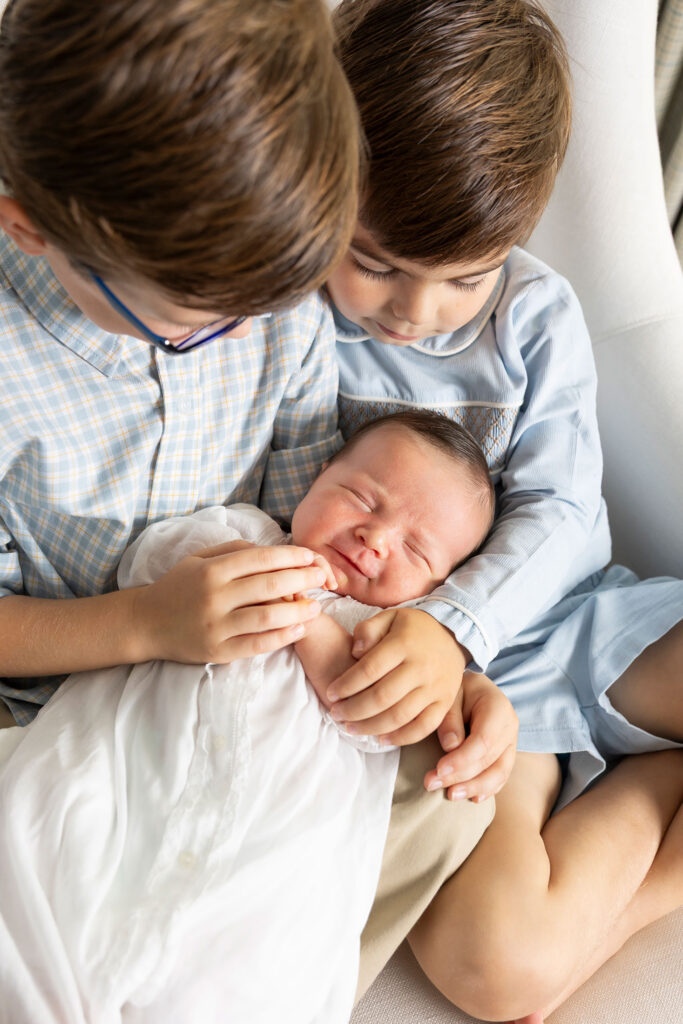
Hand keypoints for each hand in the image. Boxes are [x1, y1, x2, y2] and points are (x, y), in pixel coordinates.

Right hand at [133, 539, 333, 663]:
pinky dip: (281, 638)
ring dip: (298, 612)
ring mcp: (216, 627)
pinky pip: (256, 645)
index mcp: (212, 570)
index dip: (291, 557)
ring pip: (267, 618)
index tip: (311, 557)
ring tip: (317, 607)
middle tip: (323, 578)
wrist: (145, 623)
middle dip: (302, 580)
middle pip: (269, 587)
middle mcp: (214, 597)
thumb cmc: (179, 586)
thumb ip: (234, 550)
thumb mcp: (200, 559)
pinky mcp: (217, 652)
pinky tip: (299, 630)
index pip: (261, 559)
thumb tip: (271, 551)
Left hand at [326, 608, 467, 744]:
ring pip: (400, 716)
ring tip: (350, 728)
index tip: (330, 694)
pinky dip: (401, 738)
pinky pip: (423, 727)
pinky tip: (381, 739)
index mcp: (404, 643)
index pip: (369, 669)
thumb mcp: (390, 616)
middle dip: (353, 710)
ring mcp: (435, 687)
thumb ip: (368, 629)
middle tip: (336, 715)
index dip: (346, 685)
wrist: (454, 634)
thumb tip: (355, 652)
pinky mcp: (445, 703)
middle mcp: (421, 667)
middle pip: (382, 697)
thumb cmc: (413, 628)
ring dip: (371, 727)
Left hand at [423, 672, 517, 801]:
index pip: (483, 741)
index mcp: (498, 707)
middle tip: (431, 784)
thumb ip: (449, 719)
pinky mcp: (507, 753)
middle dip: (460, 776)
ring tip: (451, 795)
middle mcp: (510, 726)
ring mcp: (512, 741)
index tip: (438, 770)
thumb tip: (450, 747)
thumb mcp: (451, 695)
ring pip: (499, 772)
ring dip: (474, 787)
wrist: (476, 687)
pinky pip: (501, 775)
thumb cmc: (460, 690)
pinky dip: (488, 788)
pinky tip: (472, 798)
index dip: (461, 760)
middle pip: (489, 759)